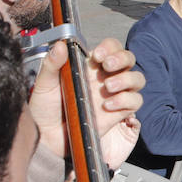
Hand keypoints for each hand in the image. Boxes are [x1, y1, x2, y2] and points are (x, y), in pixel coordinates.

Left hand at [32, 39, 144, 169]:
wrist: (48, 136)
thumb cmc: (45, 109)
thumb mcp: (44, 84)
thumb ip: (52, 64)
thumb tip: (60, 45)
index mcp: (90, 66)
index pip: (111, 48)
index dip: (110, 48)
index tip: (97, 56)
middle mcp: (106, 78)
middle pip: (129, 59)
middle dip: (122, 59)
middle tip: (107, 66)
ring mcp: (114, 95)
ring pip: (137, 79)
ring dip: (126, 79)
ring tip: (108, 87)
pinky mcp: (118, 113)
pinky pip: (135, 101)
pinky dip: (125, 100)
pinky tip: (107, 106)